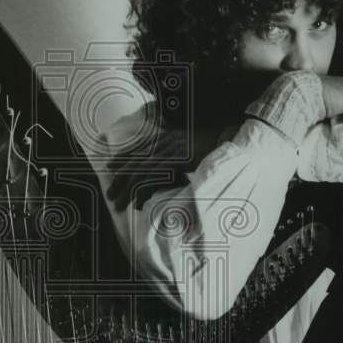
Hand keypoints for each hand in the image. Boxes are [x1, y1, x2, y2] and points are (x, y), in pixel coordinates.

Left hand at [105, 124, 221, 211]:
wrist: (232, 142)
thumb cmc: (214, 148)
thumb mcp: (191, 149)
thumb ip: (177, 156)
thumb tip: (167, 168)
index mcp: (167, 138)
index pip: (139, 147)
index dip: (123, 157)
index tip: (110, 167)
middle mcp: (166, 142)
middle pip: (135, 161)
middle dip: (120, 178)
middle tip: (110, 195)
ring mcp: (171, 150)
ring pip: (141, 170)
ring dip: (127, 189)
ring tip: (118, 204)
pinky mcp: (178, 159)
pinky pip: (155, 176)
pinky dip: (145, 189)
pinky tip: (138, 202)